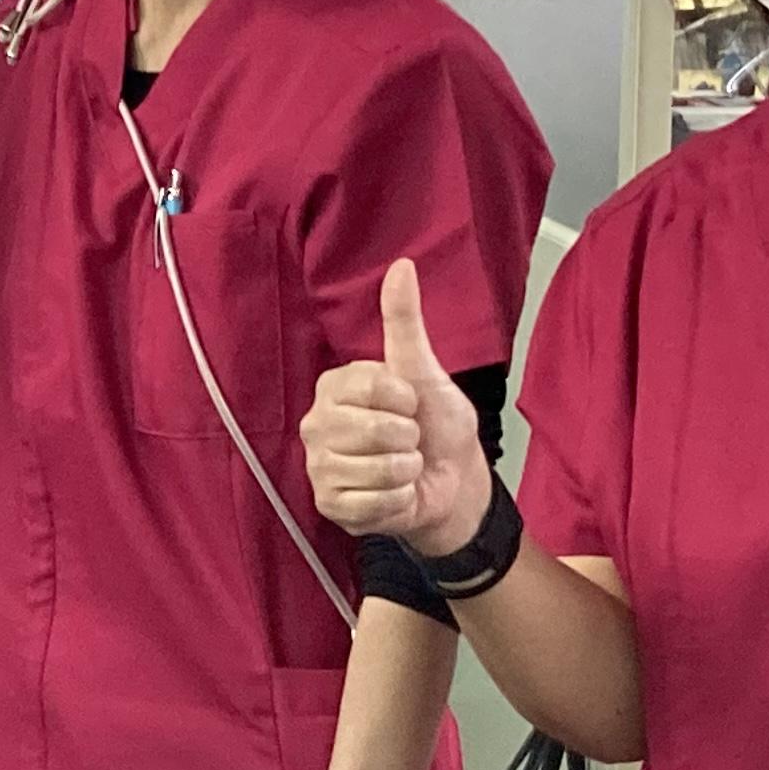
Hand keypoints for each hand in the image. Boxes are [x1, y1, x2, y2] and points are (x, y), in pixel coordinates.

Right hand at [302, 260, 492, 556]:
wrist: (451, 484)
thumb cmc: (436, 426)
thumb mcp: (424, 371)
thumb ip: (405, 321)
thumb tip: (401, 265)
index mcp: (335, 386)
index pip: (372, 386)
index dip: (405, 399)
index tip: (410, 404)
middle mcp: (316, 423)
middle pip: (372, 430)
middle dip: (406, 440)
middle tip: (407, 441)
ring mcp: (318, 466)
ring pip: (373, 468)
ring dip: (404, 472)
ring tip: (402, 468)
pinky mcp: (327, 504)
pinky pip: (369, 502)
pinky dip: (394, 501)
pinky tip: (393, 495)